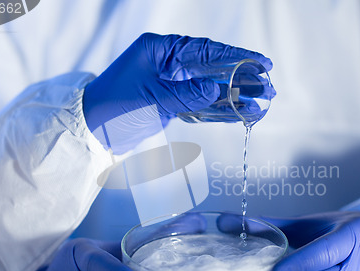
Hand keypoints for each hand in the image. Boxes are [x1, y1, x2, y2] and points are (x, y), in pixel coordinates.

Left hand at [83, 32, 272, 153]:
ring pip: (211, 88)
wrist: (91, 130)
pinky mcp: (173, 104)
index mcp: (161, 50)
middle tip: (268, 88)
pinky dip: (220, 110)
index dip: (237, 55)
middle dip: (242, 78)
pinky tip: (240, 113)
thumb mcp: (151, 98)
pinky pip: (202, 105)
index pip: (206, 50)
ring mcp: (172, 84)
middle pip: (214, 68)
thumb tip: (217, 90)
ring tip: (261, 103)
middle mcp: (169, 63)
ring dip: (235, 96)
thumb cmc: (113, 107)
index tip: (262, 62)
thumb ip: (186, 94)